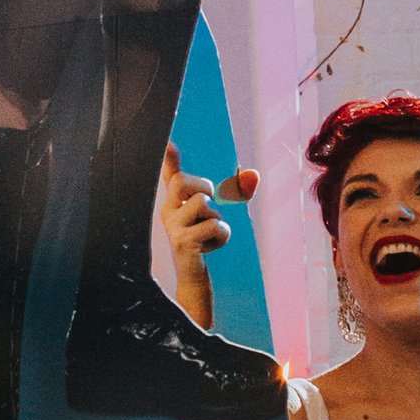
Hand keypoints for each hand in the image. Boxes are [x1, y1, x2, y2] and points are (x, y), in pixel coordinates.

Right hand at [159, 139, 254, 299]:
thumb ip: (224, 191)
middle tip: (209, 201)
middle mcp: (168, 213)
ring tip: (210, 233)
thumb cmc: (203, 242)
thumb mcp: (211, 214)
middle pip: (182, 181)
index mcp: (174, 203)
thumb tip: (250, 173)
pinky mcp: (183, 242)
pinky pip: (213, 225)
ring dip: (216, 217)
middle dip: (201, 186)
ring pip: (202, 203)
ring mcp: (173, 228)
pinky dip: (222, 235)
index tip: (168, 142)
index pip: (170, 177)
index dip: (168, 159)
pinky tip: (214, 245)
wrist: (194, 277)